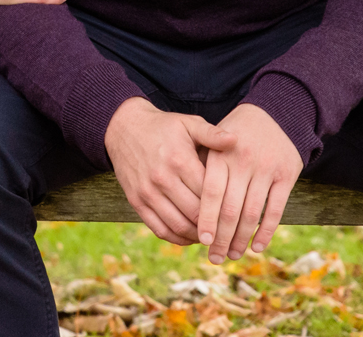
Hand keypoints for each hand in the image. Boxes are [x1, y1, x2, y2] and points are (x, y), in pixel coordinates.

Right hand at [103, 97, 233, 245]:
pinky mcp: (136, 201)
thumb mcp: (188, 123)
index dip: (226, 207)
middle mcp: (162, 178)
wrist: (123, 128)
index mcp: (180, 160)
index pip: (209, 194)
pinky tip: (190, 236)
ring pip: (178, 226)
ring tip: (213, 236)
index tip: (238, 214)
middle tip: (230, 232)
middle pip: (196, 214)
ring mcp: (147, 192)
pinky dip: (177, 238)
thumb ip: (212, 133)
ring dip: (198, 236)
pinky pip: (159, 229)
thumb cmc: (163, 126)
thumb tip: (236, 140)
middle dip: (215, 227)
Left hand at [195, 103, 302, 262]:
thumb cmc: (234, 133)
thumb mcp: (212, 140)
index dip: (206, 219)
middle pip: (231, 208)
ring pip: (252, 212)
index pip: (211, 193)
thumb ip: (200, 166)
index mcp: (220, 154)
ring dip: (242, 239)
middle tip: (215, 257)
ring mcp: (266, 169)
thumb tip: (183, 203)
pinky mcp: (287, 175)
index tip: (202, 240)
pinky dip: (266, 231)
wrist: (274, 114)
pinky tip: (256, 246)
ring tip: (233, 255)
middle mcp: (243, 162)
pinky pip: (276, 209)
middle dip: (222, 237)